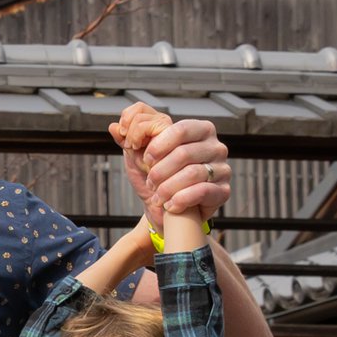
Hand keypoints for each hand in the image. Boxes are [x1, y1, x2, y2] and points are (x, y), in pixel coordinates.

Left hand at [111, 103, 230, 226]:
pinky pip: (202, 191)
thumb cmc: (157, 178)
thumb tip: (113, 127)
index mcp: (199, 129)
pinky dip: (180, 199)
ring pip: (192, 173)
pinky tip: (170, 205)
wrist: (168, 209)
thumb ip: (129, 138)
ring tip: (157, 196)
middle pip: (184, 153)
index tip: (144, 158)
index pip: (178, 128)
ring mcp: (223, 168)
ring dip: (167, 187)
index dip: (157, 144)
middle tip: (150, 181)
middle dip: (159, 170)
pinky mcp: (224, 191)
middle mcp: (215, 146)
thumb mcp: (139, 156)